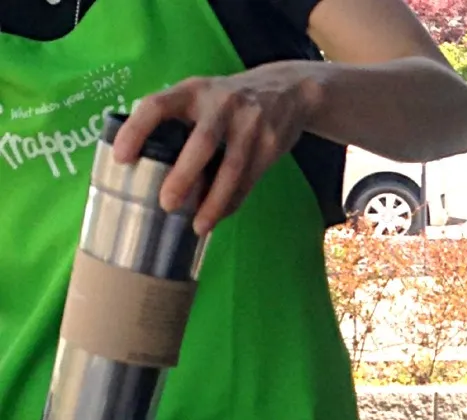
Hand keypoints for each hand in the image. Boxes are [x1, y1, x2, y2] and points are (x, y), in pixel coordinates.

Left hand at [112, 63, 318, 234]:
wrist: (288, 90)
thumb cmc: (231, 101)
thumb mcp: (204, 96)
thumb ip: (181, 119)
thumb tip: (149, 165)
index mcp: (194, 90)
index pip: (158, 105)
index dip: (136, 130)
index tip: (121, 159)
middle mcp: (223, 104)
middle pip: (202, 143)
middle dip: (183, 176)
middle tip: (166, 204)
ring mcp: (251, 125)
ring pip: (231, 170)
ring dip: (213, 202)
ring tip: (198, 226)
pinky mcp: (271, 145)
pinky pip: (248, 181)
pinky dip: (232, 202)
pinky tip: (218, 217)